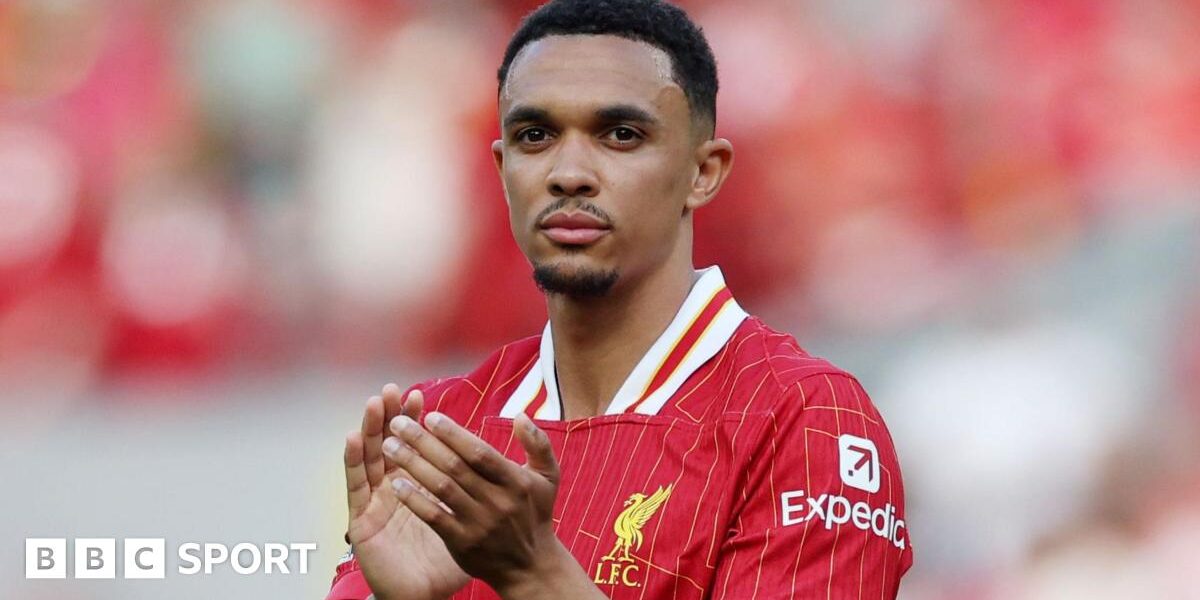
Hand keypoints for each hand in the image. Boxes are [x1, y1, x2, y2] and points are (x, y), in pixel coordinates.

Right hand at [343, 385, 469, 599]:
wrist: (426, 595)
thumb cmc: (449, 559)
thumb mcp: (474, 520)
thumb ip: (487, 492)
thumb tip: (507, 466)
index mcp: (420, 486)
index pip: (417, 446)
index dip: (417, 421)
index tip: (420, 396)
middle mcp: (393, 489)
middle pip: (389, 444)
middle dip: (391, 416)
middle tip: (391, 389)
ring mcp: (375, 503)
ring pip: (369, 458)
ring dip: (369, 428)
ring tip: (372, 402)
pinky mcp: (361, 521)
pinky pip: (355, 486)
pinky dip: (351, 461)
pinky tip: (351, 438)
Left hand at [383, 412, 607, 598]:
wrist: (529, 565)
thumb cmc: (534, 513)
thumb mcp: (547, 477)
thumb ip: (538, 444)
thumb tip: (520, 415)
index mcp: (515, 481)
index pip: (479, 453)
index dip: (453, 434)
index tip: (429, 416)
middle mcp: (498, 502)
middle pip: (455, 467)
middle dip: (423, 442)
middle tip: (398, 423)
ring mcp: (479, 523)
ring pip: (441, 488)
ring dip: (413, 465)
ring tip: (390, 446)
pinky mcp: (463, 542)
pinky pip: (434, 517)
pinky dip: (414, 500)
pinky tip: (396, 484)